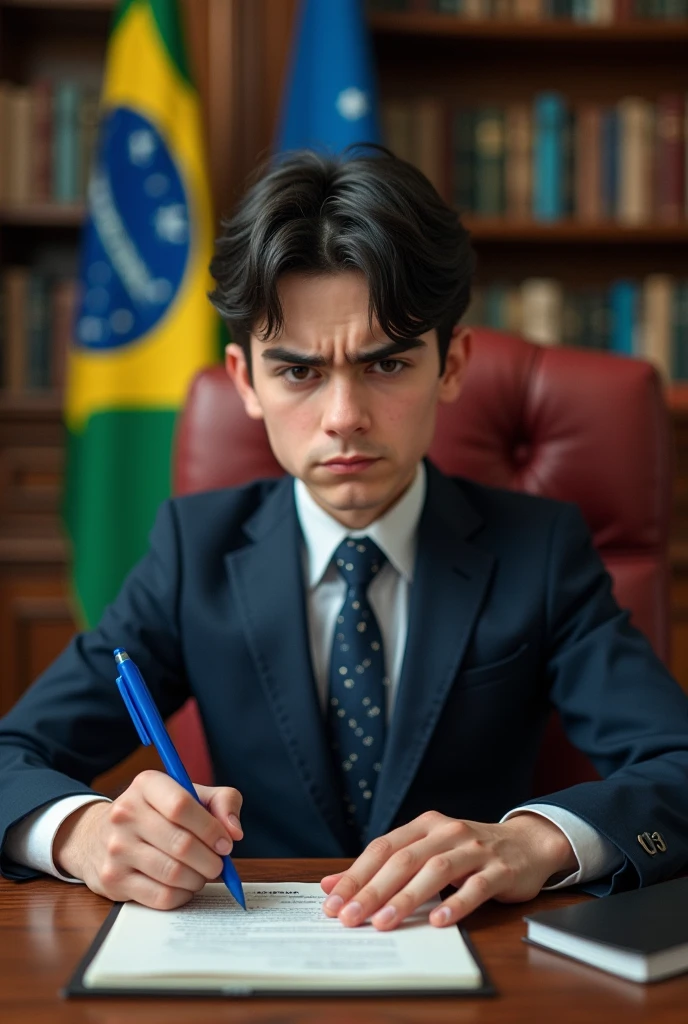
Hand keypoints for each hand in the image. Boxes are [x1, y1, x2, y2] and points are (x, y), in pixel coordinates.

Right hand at [53, 770, 243, 909]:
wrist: (97, 836)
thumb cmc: (156, 814)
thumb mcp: (189, 794)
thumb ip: (222, 801)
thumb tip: (234, 831)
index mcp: (146, 785)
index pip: (182, 805)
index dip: (211, 828)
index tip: (226, 842)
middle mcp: (125, 813)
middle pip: (181, 844)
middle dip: (210, 860)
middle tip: (218, 864)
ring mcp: (116, 848)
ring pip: (174, 873)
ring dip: (198, 879)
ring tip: (202, 874)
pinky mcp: (114, 880)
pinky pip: (161, 896)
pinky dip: (182, 895)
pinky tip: (184, 885)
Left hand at [320, 811, 577, 929]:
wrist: (527, 843)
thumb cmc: (469, 852)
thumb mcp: (427, 850)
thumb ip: (385, 866)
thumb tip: (333, 884)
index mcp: (425, 824)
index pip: (383, 847)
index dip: (356, 874)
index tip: (333, 902)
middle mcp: (448, 832)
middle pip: (404, 860)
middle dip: (373, 890)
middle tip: (350, 917)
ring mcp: (475, 849)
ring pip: (436, 871)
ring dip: (407, 898)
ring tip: (384, 922)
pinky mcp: (500, 870)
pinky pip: (476, 886)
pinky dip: (456, 903)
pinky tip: (439, 920)